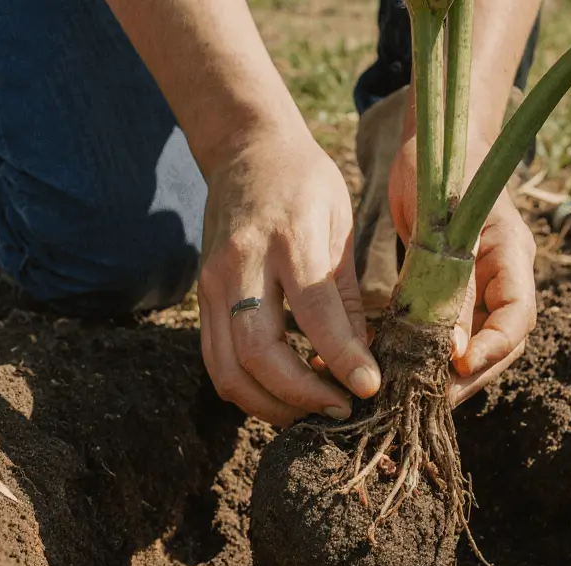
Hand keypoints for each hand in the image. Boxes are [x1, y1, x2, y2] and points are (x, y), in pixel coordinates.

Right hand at [197, 133, 381, 425]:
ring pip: (228, 368)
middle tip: (342, 408)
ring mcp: (212, 282)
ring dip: (271, 404)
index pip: (315, 312)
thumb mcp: (340, 224)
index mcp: (288, 237)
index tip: (370, 388)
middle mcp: (241, 263)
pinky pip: (216, 360)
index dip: (343, 358)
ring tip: (313, 411)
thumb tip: (364, 361)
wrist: (245, 149)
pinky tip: (283, 392)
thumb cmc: (304, 183)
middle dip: (302, 394)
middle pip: (259, 352)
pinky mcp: (200, 297)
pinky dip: (248, 389)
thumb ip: (348, 295)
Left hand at [387, 129, 536, 405]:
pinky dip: (428, 355)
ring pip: (476, 344)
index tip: (459, 364)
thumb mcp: (438, 218)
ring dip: (447, 374)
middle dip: (468, 376)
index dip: (494, 347)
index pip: (519, 314)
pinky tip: (399, 371)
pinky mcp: (457, 291)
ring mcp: (484, 285)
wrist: (436, 142)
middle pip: (501, 342)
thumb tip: (453, 346)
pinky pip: (450, 332)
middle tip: (429, 401)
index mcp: (512, 252)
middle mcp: (504, 274)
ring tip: (411, 396)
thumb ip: (448, 277)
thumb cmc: (438, 167)